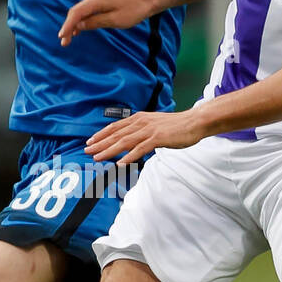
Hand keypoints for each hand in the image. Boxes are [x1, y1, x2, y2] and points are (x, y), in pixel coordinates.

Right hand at [59, 0, 154, 45]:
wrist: (146, 1)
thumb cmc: (133, 11)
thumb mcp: (114, 20)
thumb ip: (96, 22)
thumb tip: (79, 26)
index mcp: (96, 0)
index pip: (77, 13)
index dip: (68, 25)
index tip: (62, 36)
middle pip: (76, 12)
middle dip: (68, 26)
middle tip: (64, 42)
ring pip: (80, 12)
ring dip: (73, 24)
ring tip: (68, 38)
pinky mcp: (101, 2)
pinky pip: (87, 12)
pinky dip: (81, 21)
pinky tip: (78, 30)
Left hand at [85, 109, 204, 164]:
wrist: (194, 122)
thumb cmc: (176, 125)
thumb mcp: (154, 124)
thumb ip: (142, 130)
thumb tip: (131, 139)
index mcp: (139, 118)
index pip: (116, 127)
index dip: (101, 134)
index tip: (90, 142)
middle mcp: (141, 123)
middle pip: (116, 134)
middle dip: (100, 143)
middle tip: (87, 151)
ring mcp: (149, 130)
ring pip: (125, 141)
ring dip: (110, 150)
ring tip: (98, 157)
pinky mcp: (158, 138)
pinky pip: (141, 149)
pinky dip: (130, 156)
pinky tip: (121, 163)